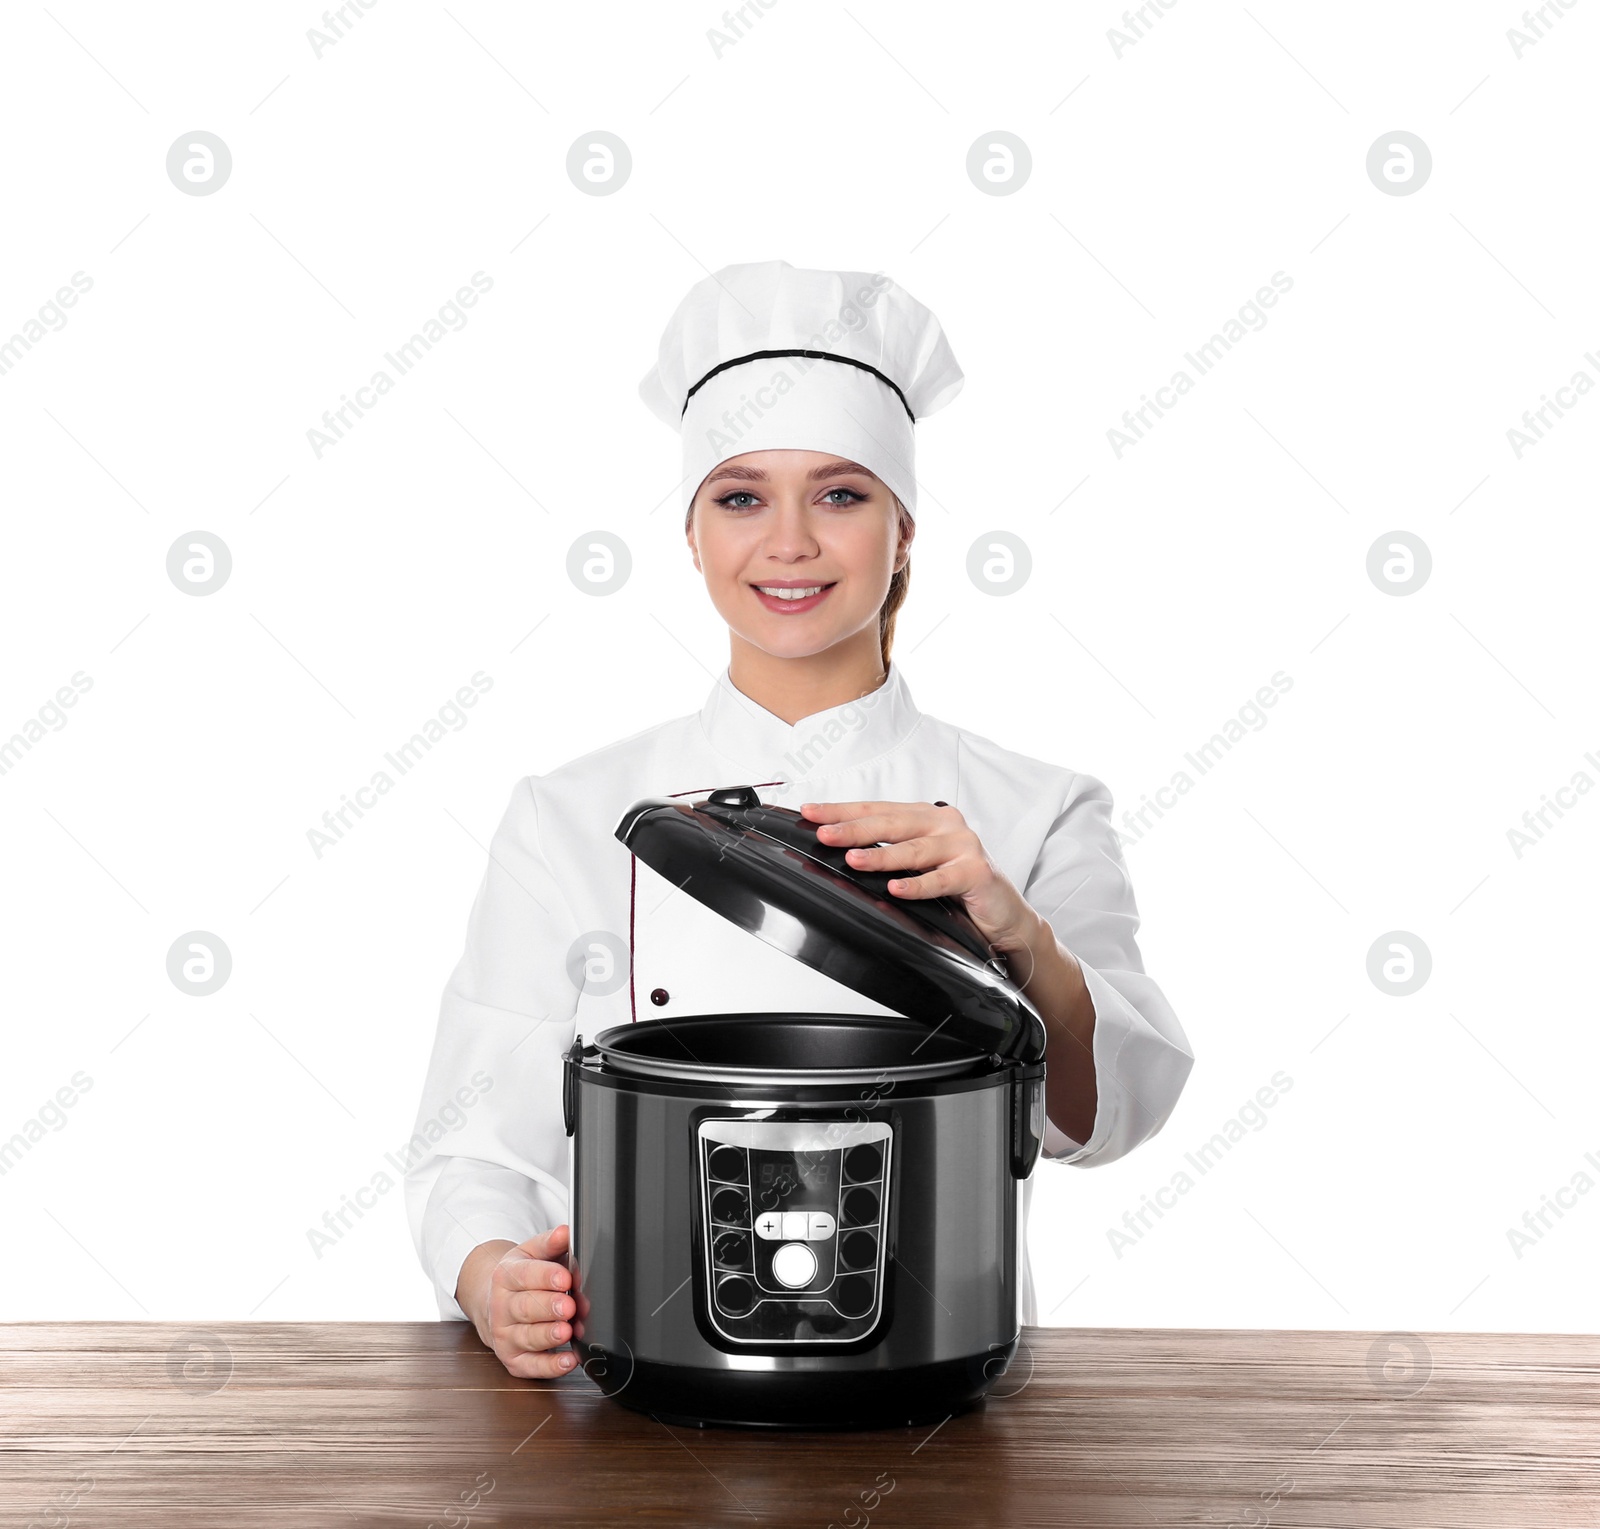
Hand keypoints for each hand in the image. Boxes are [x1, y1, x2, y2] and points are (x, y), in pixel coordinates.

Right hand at [458, 1226, 579, 1379]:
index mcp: (506, 1276)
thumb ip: (551, 1243)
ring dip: (548, 1335)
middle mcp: (501, 1307)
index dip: (545, 1277)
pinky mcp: (512, 1359)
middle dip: (548, 1307)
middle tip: (569, 1305)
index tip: (565, 1277)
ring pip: (526, 1337)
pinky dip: (550, 1366)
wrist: (492, 1303)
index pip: (524, 1275)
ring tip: (567, 1331)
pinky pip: (530, 1366)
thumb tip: (565, 1231)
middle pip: (525, 1308)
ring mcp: (505, 1335)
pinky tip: (569, 1361)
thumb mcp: (532, 1253)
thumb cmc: (521, 1277)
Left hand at [799, 798, 1039, 959]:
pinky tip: (897, 888)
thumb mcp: (919, 861)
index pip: (877, 809)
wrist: (1002, 911)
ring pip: (915, 849)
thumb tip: (840, 850)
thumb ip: (890, 850)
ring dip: (881, 856)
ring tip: (853, 860)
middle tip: (825, 834)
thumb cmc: (955, 883)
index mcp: (926, 816)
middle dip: (854, 829)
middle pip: (892, 823)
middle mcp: (945, 823)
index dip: (842, 810)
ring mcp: (963, 845)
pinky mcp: (977, 872)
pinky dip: (918, 885)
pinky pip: (942, 879)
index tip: (810, 812)